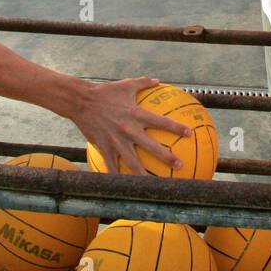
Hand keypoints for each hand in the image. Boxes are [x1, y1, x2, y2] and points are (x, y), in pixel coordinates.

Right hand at [71, 77, 191, 174]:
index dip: (176, 128)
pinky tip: (124, 189)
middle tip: (180, 165)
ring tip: (155, 186)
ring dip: (145, 175)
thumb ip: (143, 83)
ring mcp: (115, 141)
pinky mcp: (104, 147)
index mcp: (135, 114)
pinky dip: (117, 177)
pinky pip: (111, 166)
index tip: (189, 134)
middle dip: (166, 157)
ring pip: (132, 162)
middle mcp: (128, 129)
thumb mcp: (126, 85)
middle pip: (151, 146)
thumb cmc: (105, 92)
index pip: (160, 121)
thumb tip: (157, 81)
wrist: (80, 101)